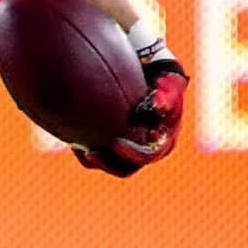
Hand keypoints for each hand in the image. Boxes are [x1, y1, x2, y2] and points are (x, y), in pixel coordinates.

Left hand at [75, 58, 187, 177]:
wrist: (155, 79)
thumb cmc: (163, 82)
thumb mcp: (170, 86)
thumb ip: (167, 96)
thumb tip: (159, 106)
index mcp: (164, 141)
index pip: (148, 155)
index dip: (132, 153)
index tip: (115, 143)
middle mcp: (150, 150)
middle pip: (127, 168)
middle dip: (108, 163)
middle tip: (90, 153)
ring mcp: (134, 150)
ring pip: (114, 166)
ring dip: (97, 161)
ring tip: (80, 150)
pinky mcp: (120, 146)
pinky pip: (104, 157)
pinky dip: (90, 153)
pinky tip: (76, 143)